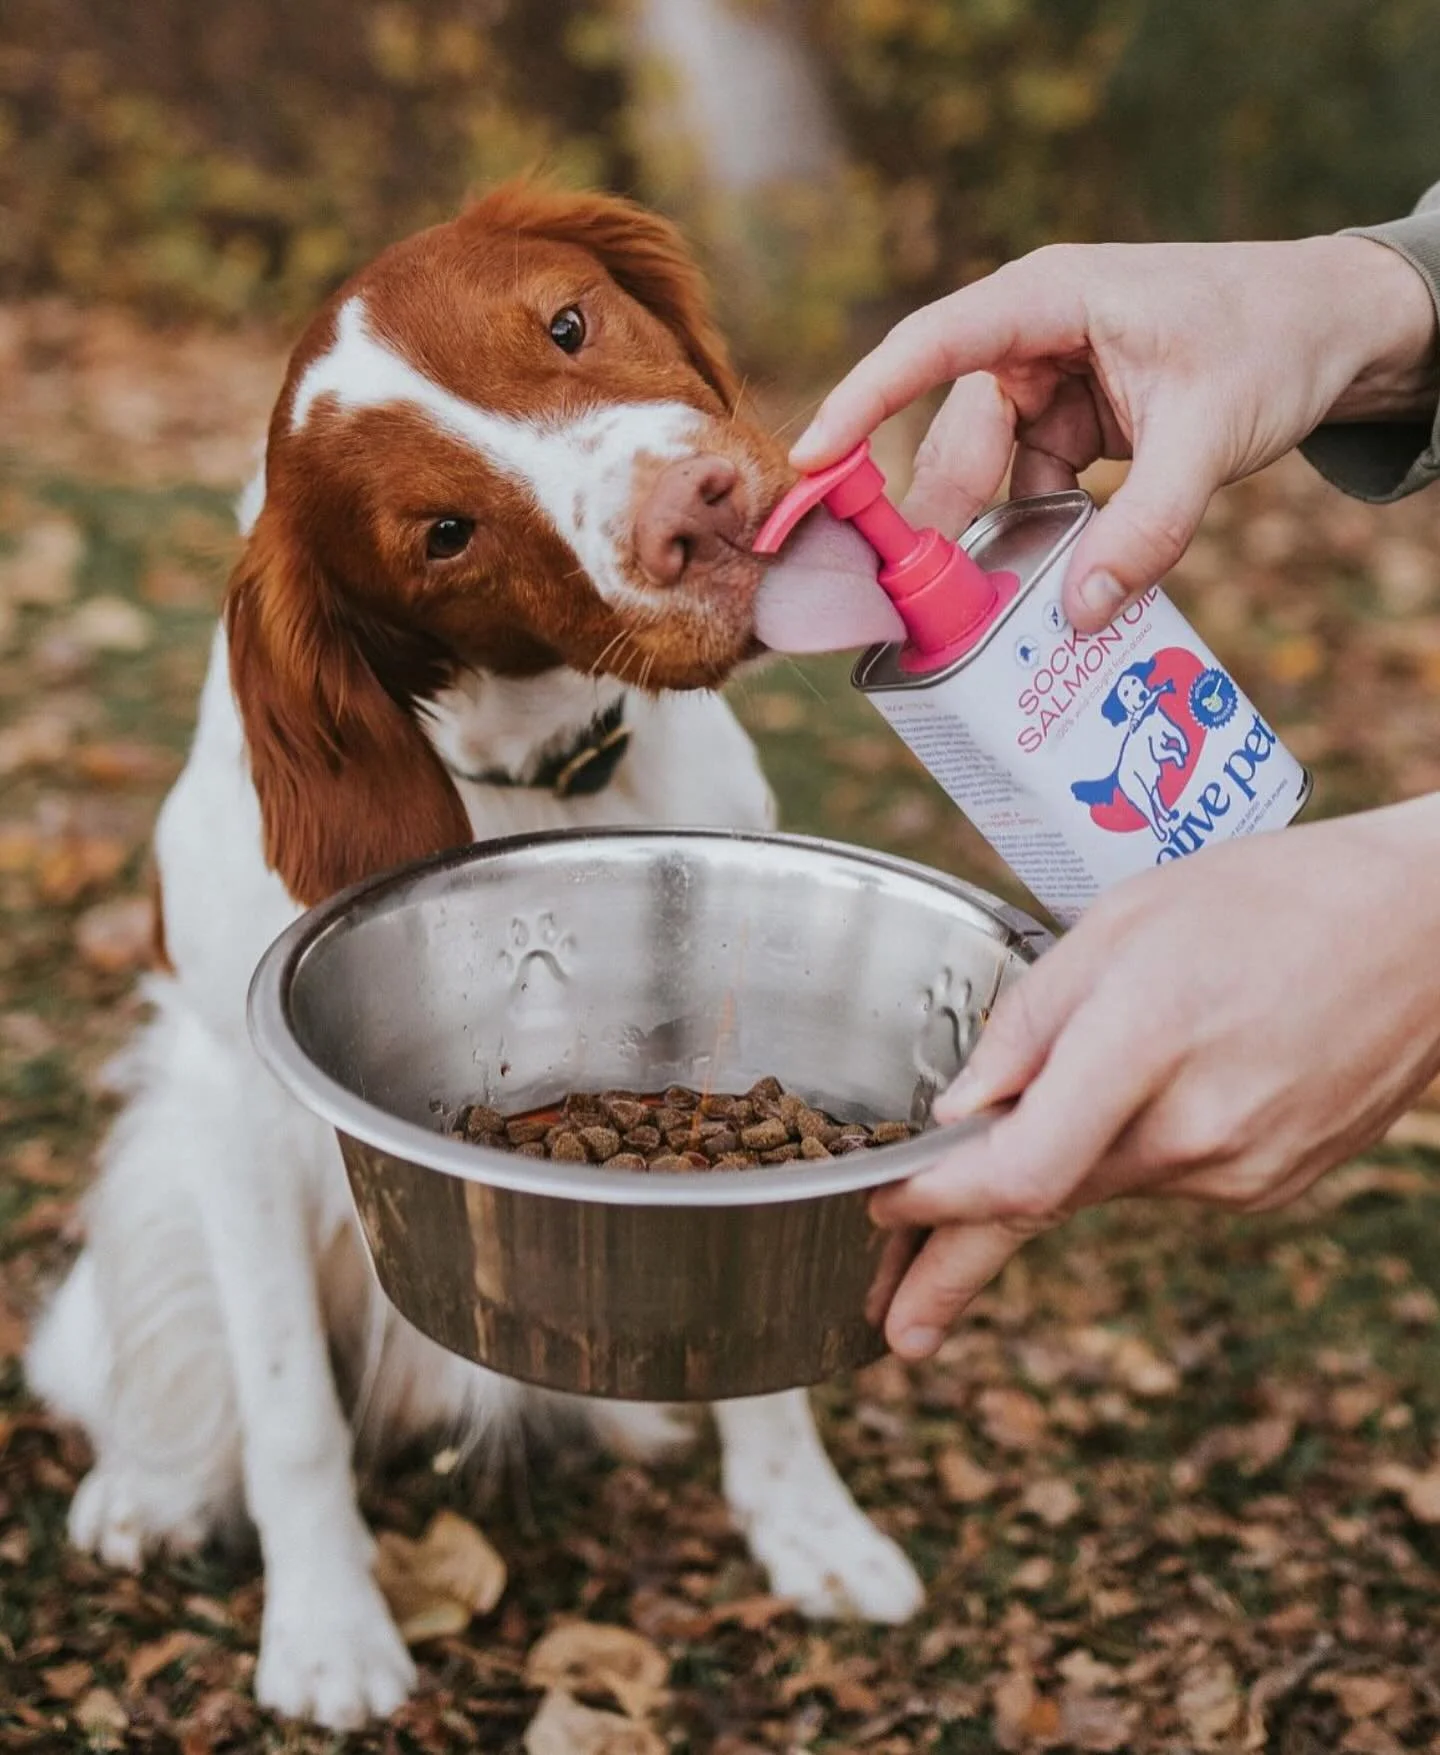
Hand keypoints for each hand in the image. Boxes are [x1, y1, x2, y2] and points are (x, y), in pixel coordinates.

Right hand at [793, 235, 1437, 631]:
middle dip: (941, 514)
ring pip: (988, 468)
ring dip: (990, 534)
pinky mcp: (1072, 419)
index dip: (864, 403)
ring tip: (981, 605)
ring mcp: (1050, 379)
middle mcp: (1033, 335)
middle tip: (916, 599)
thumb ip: (1149, 526)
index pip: (931, 346)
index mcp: (1049, 299)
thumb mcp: (1213, 435)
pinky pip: (1030, 483)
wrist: (1334, 325)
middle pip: (955, 432)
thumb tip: (1080, 614)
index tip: (810, 461)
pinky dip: (1035, 531)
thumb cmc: (1273, 341)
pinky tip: (1044, 578)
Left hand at [870, 797, 1439, 1359]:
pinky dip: (1121, 1153)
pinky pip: (1160, 1177)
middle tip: (894, 1331)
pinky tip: (1146, 1094)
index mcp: (1146, 1043)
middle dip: (955, 1267)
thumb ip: (1029, 1022)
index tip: (879, 1210)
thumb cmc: (1267, 901)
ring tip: (1035, 1123)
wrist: (1424, 932)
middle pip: (1044, 1206)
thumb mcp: (1120, 924)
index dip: (936, 1204)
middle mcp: (1196, 1129)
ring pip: (1100, 1186)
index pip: (1018, 1171)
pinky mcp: (1269, 1184)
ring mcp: (1241, 1170)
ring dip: (1045, 1177)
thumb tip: (961, 1112)